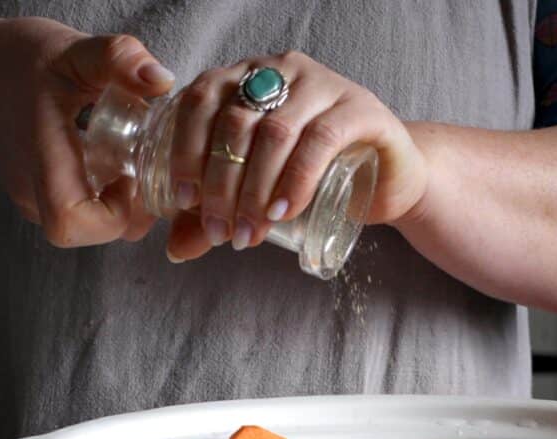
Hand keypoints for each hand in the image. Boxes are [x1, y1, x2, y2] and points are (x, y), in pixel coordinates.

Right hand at [0, 15, 174, 245]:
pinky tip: (109, 164)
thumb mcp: (69, 50)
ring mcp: (34, 201)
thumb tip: (162, 80)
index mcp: (42, 161)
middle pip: (91, 233)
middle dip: (128, 211)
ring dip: (119, 206)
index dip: (111, 215)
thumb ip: (116, 58)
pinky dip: (102, 199)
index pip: (71, 222)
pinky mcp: (37, 200)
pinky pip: (78, 214)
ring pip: (88, 228)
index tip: (126, 177)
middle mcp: (34, 192)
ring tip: (128, 164)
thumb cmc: (13, 60)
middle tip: (141, 169)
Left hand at [165, 51, 427, 260]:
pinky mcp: (359, 108)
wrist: (382, 179)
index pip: (200, 101)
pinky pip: (321, 139)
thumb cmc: (309, 181)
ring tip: (250, 234)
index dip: (186, 151)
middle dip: (221, 185)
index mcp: (243, 79)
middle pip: (235, 123)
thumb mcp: (252, 196)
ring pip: (274, 132)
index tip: (185, 202)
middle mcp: (279, 71)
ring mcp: (322, 84)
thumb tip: (174, 250)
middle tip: (221, 233)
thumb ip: (212, 215)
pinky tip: (284, 212)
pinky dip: (296, 179)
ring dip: (255, 190)